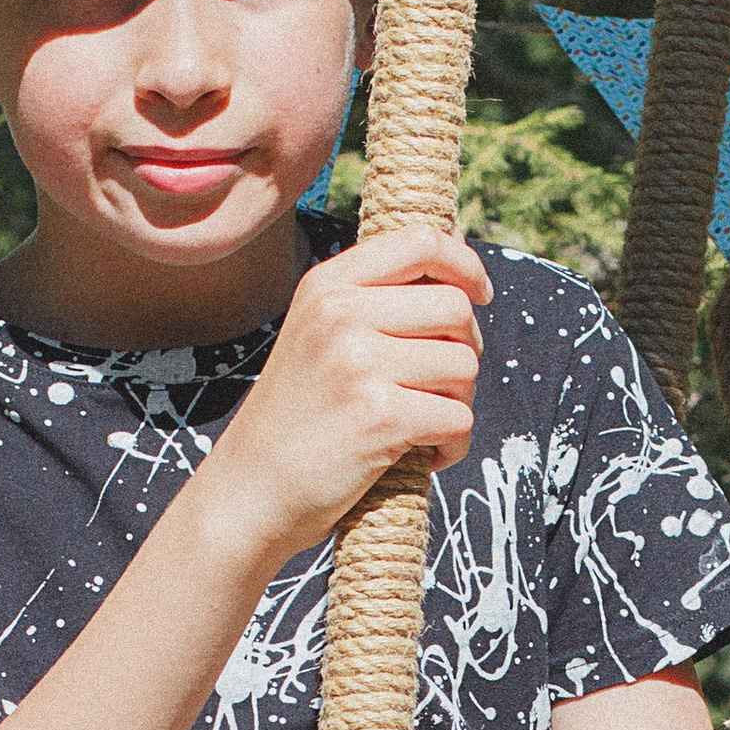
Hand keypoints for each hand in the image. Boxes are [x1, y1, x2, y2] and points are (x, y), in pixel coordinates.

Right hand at [201, 227, 488, 566]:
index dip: (464, 266)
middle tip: (440, 385)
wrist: (251, 489)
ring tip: (424, 423)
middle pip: (455, 308)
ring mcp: (358, 363)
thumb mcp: (319, 335)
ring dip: (458, 402)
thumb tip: (462, 277)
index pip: (421, 241)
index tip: (477, 295)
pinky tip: (424, 455)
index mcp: (326, 286)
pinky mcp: (379, 416)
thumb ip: (375, 301)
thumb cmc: (300, 418)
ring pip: (465, 365)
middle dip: (465, 350)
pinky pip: (458, 419)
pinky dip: (453, 445)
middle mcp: (340, 314)